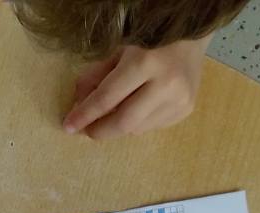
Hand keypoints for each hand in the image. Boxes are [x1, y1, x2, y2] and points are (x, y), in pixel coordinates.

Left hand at [64, 35, 210, 138]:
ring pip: (136, 129)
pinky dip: (137, 122)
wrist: (191, 36)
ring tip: (115, 109)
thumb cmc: (150, 40)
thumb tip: (78, 106)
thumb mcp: (119, 50)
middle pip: (123, 122)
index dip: (84, 114)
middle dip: (100, 130)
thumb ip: (96, 77)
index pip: (107, 98)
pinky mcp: (185, 110)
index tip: (68, 125)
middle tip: (87, 129)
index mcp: (145, 62)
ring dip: (118, 124)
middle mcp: (165, 84)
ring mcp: (179, 100)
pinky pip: (151, 127)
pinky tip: (138, 105)